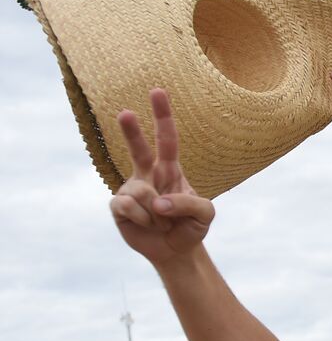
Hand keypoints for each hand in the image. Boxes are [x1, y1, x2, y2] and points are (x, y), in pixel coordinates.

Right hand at [109, 89, 214, 265]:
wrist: (175, 250)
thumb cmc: (191, 226)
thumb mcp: (205, 214)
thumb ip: (190, 204)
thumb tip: (158, 202)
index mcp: (171, 169)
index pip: (167, 138)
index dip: (163, 115)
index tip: (157, 90)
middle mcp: (148, 174)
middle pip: (138, 149)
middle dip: (131, 131)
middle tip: (125, 112)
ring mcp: (131, 189)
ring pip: (140, 191)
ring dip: (156, 212)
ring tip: (161, 221)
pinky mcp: (118, 206)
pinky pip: (128, 206)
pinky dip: (143, 219)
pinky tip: (146, 224)